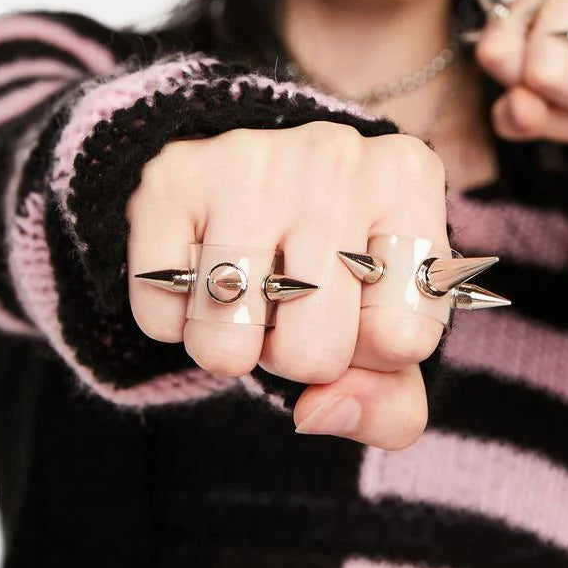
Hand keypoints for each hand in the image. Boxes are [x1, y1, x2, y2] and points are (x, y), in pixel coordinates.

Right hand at [126, 122, 450, 448]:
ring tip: (249, 296)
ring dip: (232, 348)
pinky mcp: (171, 178)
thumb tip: (320, 412)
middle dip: (299, 354)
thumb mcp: (388, 328)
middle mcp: (337, 155)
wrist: (243, 175)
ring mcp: (250, 161)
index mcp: (407, 180)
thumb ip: (389, 403)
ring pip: (229, 345)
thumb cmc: (337, 264)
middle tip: (293, 306)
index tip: (359, 308)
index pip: (402, 339)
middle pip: (317, 351)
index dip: (371, 353)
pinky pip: (160, 317)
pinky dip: (173, 324)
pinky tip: (197, 278)